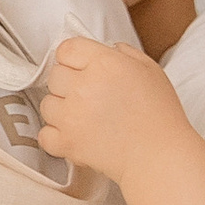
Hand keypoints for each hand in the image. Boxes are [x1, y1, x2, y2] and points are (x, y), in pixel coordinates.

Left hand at [36, 33, 188, 186]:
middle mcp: (84, 86)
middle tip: (89, 96)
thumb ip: (124, 53)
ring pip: (47, 104)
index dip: (74, 58)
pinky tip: (76, 135)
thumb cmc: (159, 116)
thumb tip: (106, 48)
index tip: (80, 68)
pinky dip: (56, 137)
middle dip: (68, 84)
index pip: (67, 49)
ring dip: (61, 110)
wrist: (160, 157)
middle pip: (55, 75)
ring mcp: (72, 115)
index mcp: (104, 63)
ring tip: (86, 118)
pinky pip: (44, 134)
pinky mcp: (67, 142)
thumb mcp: (150, 70)